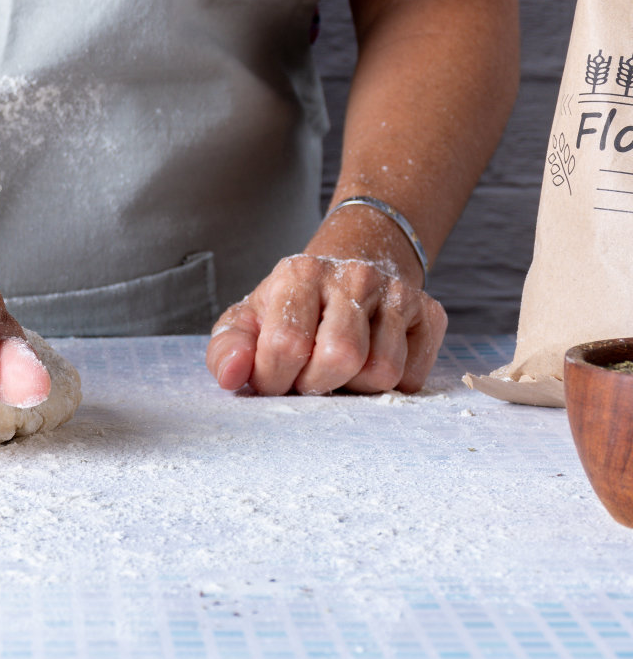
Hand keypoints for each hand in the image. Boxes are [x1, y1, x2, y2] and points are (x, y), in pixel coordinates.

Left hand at [204, 254, 447, 394]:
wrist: (348, 272)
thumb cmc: (291, 307)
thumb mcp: (249, 320)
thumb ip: (229, 349)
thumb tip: (232, 377)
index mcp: (300, 273)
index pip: (286, 344)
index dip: (274, 378)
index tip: (272, 379)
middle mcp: (353, 276)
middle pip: (340, 358)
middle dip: (318, 384)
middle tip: (307, 376)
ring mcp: (398, 292)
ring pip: (382, 372)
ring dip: (355, 386)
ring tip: (338, 368)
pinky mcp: (431, 313)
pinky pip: (414, 377)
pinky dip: (389, 386)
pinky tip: (370, 361)